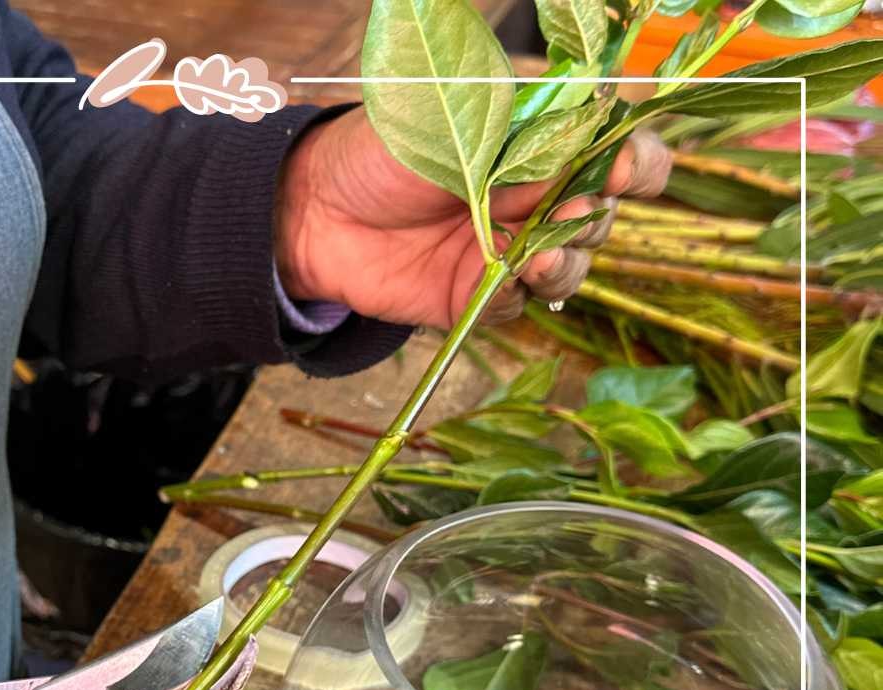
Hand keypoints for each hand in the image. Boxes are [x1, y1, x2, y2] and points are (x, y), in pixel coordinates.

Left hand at [274, 106, 673, 324]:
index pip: (618, 151)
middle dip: (596, 216)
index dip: (635, 162)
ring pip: (568, 268)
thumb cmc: (384, 147)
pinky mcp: (474, 297)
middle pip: (603, 215)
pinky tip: (500, 282)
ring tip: (537, 255)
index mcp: (542, 143)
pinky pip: (514, 308)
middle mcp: (534, 198)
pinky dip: (514, 298)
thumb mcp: (460, 120)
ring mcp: (506, 250)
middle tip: (573, 212)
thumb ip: (527, 132)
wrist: (316, 209)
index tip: (621, 168)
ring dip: (566, 263)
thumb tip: (594, 133)